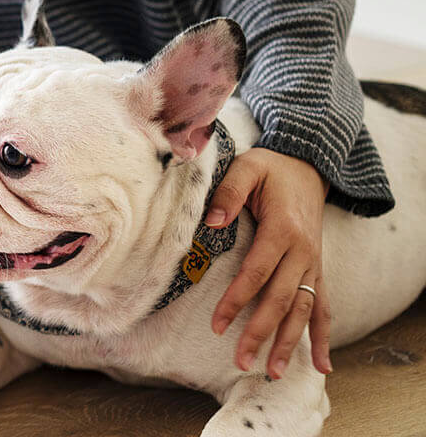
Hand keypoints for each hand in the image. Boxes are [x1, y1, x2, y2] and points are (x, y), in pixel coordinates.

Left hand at [206, 148, 332, 377]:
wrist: (308, 166)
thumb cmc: (271, 169)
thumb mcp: (248, 168)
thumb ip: (229, 192)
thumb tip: (212, 221)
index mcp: (283, 229)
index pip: (257, 272)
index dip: (238, 299)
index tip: (218, 323)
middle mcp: (303, 252)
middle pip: (281, 299)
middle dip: (260, 332)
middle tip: (241, 361)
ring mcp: (313, 263)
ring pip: (304, 309)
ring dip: (288, 342)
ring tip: (271, 371)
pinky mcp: (317, 269)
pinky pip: (324, 307)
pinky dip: (321, 336)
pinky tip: (320, 365)